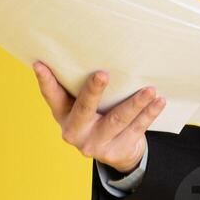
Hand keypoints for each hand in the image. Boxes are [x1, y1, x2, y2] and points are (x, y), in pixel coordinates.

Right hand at [33, 63, 164, 173]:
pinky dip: (149, 114)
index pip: (52, 96)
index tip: (41, 64)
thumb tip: (79, 48)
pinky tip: (158, 101)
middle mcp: (75, 133)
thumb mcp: (80, 106)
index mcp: (63, 116)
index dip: (46, 81)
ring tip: (149, 90)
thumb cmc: (96, 117)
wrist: (116, 152)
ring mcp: (97, 144)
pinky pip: (136, 129)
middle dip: (93, 92)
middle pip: (84, 109)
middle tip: (102, 74)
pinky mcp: (118, 150)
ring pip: (117, 120)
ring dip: (134, 104)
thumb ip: (77, 85)